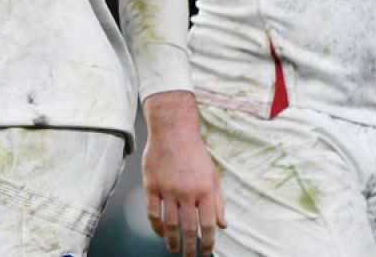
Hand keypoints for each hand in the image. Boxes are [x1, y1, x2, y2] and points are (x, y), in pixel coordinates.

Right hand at [143, 91, 225, 254]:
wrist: (172, 130)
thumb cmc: (194, 152)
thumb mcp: (213, 176)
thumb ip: (218, 202)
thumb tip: (223, 225)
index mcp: (205, 190)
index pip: (208, 224)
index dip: (208, 242)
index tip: (207, 252)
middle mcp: (186, 192)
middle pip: (188, 228)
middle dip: (190, 247)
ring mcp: (167, 189)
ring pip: (169, 223)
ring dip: (172, 240)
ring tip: (173, 249)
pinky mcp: (151, 185)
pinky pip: (152, 212)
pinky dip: (156, 226)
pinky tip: (160, 232)